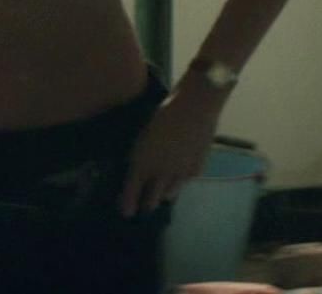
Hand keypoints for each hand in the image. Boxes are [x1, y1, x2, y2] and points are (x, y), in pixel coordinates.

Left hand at [120, 88, 222, 217]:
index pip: (131, 192)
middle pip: (151, 201)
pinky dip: (182, 179)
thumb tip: (136, 167)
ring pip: (169, 194)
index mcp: (141, 163)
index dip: (127, 204)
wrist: (194, 108)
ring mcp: (179, 174)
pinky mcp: (195, 171)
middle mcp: (159, 174)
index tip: (126, 212)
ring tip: (162, 190)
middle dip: (146, 204)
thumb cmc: (164, 113)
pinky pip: (185, 181)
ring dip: (164, 193)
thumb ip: (139, 156)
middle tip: (145, 204)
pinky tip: (181, 172)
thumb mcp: (144, 135)